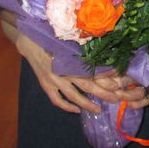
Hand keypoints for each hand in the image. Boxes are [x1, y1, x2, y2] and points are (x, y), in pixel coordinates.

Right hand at [9, 24, 148, 113]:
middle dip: (103, 93)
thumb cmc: (51, 37)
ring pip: (73, 95)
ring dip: (86, 104)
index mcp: (71, 57)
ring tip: (98, 110)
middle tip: (116, 99)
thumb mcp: (68, 40)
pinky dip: (66, 106)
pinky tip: (76, 110)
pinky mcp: (45, 84)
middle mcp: (63, 69)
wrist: (29, 40)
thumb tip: (102, 51)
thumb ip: (82, 48)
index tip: (119, 78)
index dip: (106, 75)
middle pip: (87, 84)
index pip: (93, 68)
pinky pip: (56, 99)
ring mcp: (53, 79)